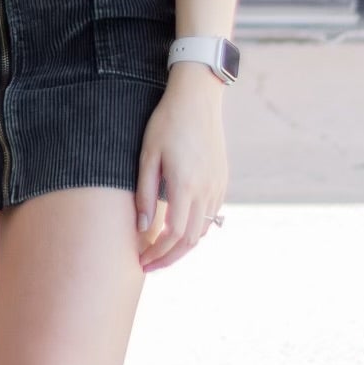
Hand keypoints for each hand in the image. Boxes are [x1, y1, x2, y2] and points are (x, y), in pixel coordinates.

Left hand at [135, 67, 228, 271]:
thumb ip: (144, 193)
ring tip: (161, 250)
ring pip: (202, 231)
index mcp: (185, 186)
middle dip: (168, 258)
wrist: (198, 98)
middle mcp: (206, 191)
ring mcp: (217, 187)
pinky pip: (211, 216)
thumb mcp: (148, 155)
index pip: (172, 236)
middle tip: (148, 266)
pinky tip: (179, 228)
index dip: (157, 254)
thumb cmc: (167, 123)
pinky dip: (195, 230)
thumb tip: (141, 228)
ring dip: (182, 247)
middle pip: (189, 241)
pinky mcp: (222, 180)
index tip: (141, 261)